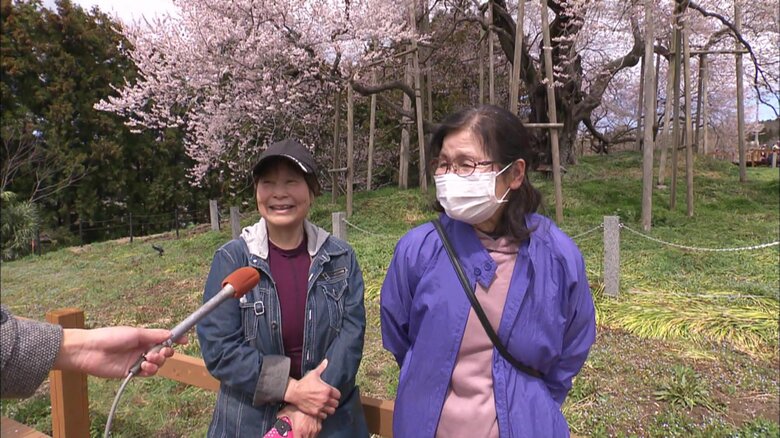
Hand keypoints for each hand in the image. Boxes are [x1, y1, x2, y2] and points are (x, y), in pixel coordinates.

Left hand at [54, 327, 186, 377]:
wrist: (90, 351)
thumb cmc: (110, 337)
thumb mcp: (135, 333)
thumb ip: (154, 335)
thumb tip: (170, 333)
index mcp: (143, 337)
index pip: (163, 338)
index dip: (174, 339)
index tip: (184, 340)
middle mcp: (142, 349)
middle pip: (163, 353)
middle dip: (165, 352)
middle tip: (160, 352)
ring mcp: (137, 361)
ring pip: (157, 364)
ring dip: (157, 362)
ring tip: (149, 359)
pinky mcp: (131, 372)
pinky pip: (147, 373)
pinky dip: (149, 370)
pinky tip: (144, 366)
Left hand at [278, 405, 320, 437]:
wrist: (310, 399)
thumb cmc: (299, 405)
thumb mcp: (286, 411)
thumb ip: (281, 416)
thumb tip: (278, 417)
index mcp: (299, 430)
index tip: (293, 436)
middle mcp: (307, 431)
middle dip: (301, 437)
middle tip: (298, 434)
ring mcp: (314, 429)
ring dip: (307, 436)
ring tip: (303, 433)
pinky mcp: (319, 425)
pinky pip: (316, 432)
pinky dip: (313, 432)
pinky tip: (309, 429)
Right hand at [283, 359, 339, 417]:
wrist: (294, 392)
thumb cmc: (304, 383)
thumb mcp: (314, 374)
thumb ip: (322, 368)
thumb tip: (326, 361)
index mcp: (327, 390)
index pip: (338, 395)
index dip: (336, 394)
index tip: (333, 394)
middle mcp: (325, 399)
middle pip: (336, 403)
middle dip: (334, 401)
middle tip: (331, 400)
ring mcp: (320, 407)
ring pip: (332, 411)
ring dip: (330, 408)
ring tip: (327, 406)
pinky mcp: (315, 412)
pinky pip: (324, 416)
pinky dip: (324, 414)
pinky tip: (321, 410)